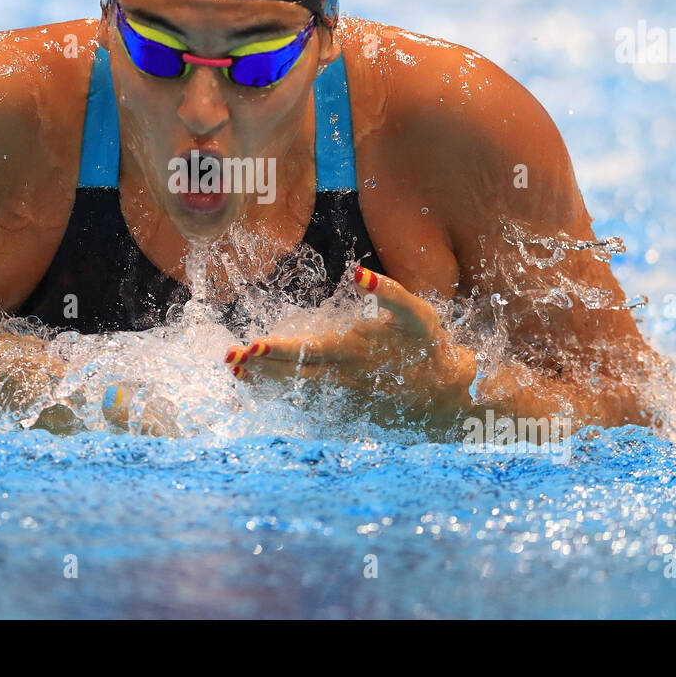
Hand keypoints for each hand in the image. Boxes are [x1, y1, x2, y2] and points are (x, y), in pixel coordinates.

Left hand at [223, 266, 476, 412]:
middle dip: (260, 366)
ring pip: (298, 388)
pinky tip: (263, 387)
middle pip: (294, 372)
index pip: (308, 350)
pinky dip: (284, 393)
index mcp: (355, 349)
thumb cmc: (428, 343)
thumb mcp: (416, 312)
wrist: (447, 390)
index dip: (278, 350)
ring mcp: (344, 393)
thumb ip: (389, 291)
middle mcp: (344, 374)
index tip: (252, 345)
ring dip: (266, 380)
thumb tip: (359, 272)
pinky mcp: (348, 404)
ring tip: (237, 373)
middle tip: (228, 359)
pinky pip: (309, 400)